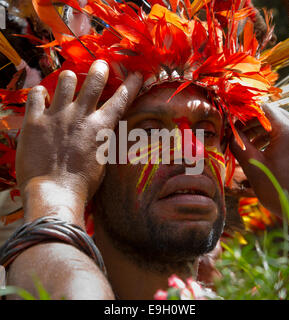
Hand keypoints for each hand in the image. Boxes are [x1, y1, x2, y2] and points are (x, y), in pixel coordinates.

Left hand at [16, 60, 142, 224]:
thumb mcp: (102, 160)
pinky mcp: (35, 120)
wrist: (55, 192)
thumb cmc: (83, 183)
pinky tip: (42, 96)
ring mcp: (57, 115)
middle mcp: (81, 115)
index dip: (131, 84)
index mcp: (101, 127)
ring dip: (70, 79)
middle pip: (95, 81)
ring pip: (66, 80)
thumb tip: (103, 131)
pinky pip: (36, 94)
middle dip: (100, 69)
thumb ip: (102, 140)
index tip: (136, 74)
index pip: (121, 99)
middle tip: (101, 65)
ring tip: (69, 81)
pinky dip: (40, 93)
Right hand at [230, 104, 288, 215]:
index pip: (263, 109)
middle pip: (271, 115)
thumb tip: (228, 134)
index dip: (244, 113)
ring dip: (260, 130)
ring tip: (246, 143)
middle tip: (237, 133)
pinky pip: (285, 135)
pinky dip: (270, 138)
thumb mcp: (253, 166)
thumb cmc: (279, 189)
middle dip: (251, 122)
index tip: (231, 122)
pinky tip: (260, 149)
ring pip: (278, 125)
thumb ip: (239, 146)